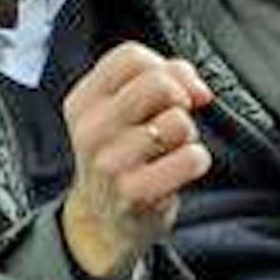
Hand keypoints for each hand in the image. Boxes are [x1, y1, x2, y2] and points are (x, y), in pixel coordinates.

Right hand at [60, 41, 212, 279]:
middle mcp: (91, 129)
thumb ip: (159, 81)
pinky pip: (191, 158)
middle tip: (175, 120)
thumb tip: (196, 86)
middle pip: (157, 84)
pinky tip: (177, 171)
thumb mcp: (123, 114)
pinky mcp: (135, 191)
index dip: (166, 67)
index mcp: (83, 101)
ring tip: (170, 150)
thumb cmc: (121, 158)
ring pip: (179, 122)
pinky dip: (196, 161)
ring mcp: (110, 162)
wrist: (105, 223)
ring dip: (187, 136)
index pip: (131, 57)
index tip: (176, 90)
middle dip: (181, 99)